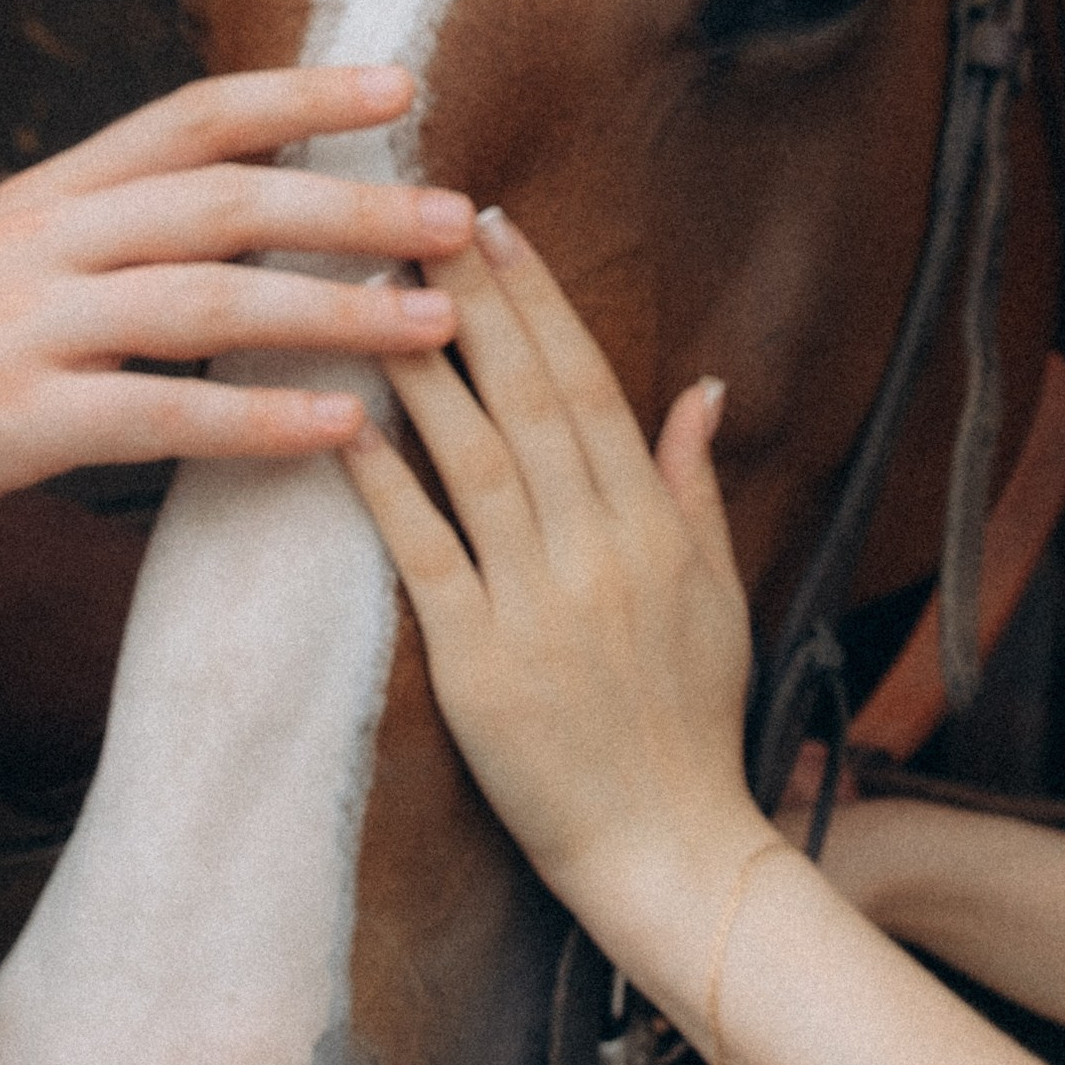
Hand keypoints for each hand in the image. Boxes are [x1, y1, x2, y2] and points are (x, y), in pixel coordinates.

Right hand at [0, 66, 470, 548]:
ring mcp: (25, 326)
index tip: (403, 86)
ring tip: (437, 324)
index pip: (192, 116)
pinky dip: (258, 418)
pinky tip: (341, 429)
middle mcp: (43, 239)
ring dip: (336, 311)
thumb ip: (107, 218)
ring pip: (206, 299)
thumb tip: (228, 188)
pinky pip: (159, 413)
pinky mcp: (13, 420)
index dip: (300, 94)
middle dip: (353, 207)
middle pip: (223, 198)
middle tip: (460, 216)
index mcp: (51, 190)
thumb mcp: (0, 246)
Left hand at [340, 207, 760, 902]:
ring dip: (425, 367)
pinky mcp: (480, 662)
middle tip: (422, 215)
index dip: (543, 304)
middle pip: (533, 401)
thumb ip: (696, 487)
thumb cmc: (690, 724)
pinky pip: (427, 554)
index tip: (500, 229)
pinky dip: (386, 484)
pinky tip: (344, 421)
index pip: (594, 389)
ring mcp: (540, 603)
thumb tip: (701, 389)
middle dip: (476, 302)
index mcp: (656, 527)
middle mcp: (601, 549)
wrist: (670, 849)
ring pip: (477, 459)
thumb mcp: (719, 595)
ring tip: (373, 290)